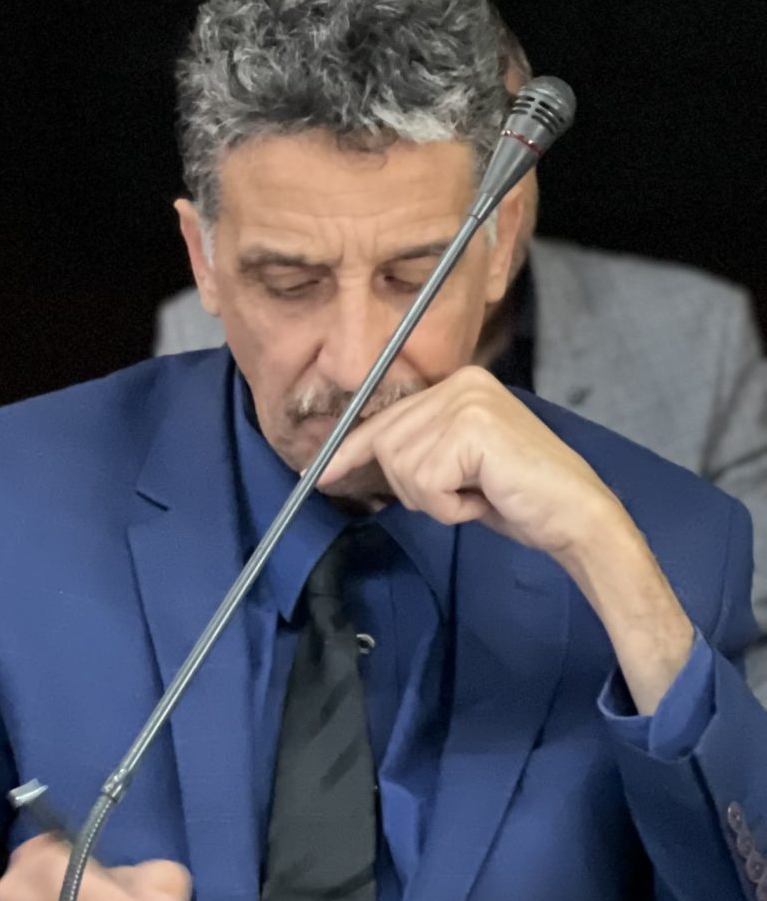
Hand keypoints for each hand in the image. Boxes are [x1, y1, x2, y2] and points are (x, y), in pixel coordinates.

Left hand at [320, 366, 695, 711]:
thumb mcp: (457, 464)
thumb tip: (348, 457)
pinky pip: (426, 483)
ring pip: (403, 467)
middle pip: (387, 444)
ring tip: (478, 495)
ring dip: (435, 500)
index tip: (321, 474)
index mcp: (460, 384)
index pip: (385, 417)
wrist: (578, 517)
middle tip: (462, 496)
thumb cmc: (520, 496)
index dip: (350, 451)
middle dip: (415, 487)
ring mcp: (468, 403)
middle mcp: (462, 383)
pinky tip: (484, 499)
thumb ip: (416, 448)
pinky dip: (450, 507)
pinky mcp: (472, 430)